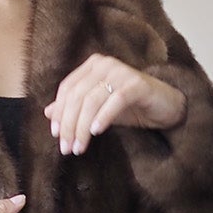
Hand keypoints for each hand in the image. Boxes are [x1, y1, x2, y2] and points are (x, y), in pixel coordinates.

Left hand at [45, 52, 187, 155]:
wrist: (164, 106)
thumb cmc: (130, 106)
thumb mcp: (97, 108)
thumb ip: (74, 107)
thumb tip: (47, 112)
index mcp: (92, 66)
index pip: (67, 89)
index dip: (59, 112)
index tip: (56, 135)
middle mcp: (105, 64)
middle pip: (77, 96)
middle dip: (69, 125)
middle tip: (66, 148)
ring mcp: (121, 72)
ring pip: (92, 101)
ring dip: (82, 127)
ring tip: (79, 148)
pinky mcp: (137, 84)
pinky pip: (115, 101)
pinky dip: (103, 117)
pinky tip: (96, 132)